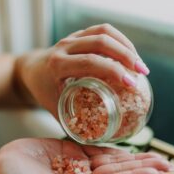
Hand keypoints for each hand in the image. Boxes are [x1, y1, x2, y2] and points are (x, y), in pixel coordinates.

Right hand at [0, 138, 171, 173]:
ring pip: (111, 162)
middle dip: (142, 169)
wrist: (1, 170)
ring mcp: (78, 167)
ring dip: (133, 159)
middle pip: (117, 173)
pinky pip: (97, 150)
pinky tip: (129, 150)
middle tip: (167, 164)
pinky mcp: (72, 153)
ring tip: (156, 157)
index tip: (157, 173)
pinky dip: (114, 150)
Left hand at [17, 24, 149, 116]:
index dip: (114, 71)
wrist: (32, 72)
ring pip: (104, 32)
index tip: (132, 84)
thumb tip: (100, 142)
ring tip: (139, 65)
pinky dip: (120, 40)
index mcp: (57, 65)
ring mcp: (72, 38)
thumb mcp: (56, 109)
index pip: (89, 62)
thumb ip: (75, 123)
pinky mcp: (79, 34)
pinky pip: (102, 30)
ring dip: (126, 46)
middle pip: (100, 42)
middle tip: (141, 74)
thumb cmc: (44, 93)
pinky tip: (130, 54)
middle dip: (125, 57)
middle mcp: (64, 47)